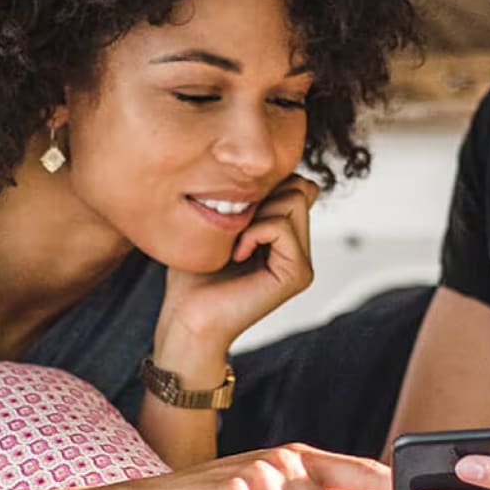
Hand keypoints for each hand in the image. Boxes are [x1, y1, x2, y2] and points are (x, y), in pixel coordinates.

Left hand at [156, 175, 318, 356]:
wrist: (187, 319)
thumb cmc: (193, 276)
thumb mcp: (218, 225)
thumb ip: (245, 199)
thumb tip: (263, 170)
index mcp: (285, 238)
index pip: (297, 185)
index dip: (267, 186)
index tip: (234, 215)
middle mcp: (299, 250)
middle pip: (300, 187)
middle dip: (263, 196)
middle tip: (234, 230)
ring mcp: (302, 263)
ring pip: (295, 200)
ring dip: (256, 214)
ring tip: (235, 244)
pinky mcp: (298, 275)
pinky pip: (282, 227)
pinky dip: (253, 233)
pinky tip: (236, 255)